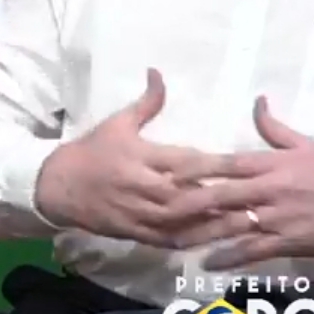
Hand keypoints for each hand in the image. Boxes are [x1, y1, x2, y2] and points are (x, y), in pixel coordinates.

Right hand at [34, 69, 231, 247]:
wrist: (56, 187)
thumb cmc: (91, 151)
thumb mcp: (117, 123)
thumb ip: (146, 102)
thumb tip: (158, 72)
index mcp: (139, 157)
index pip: (184, 162)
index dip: (216, 165)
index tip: (245, 163)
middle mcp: (142, 188)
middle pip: (189, 196)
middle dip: (222, 198)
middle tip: (257, 198)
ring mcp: (139, 214)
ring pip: (184, 223)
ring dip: (215, 223)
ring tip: (249, 221)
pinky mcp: (136, 233)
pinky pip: (170, 241)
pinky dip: (195, 241)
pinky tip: (220, 241)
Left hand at [163, 96, 313, 268]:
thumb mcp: (308, 145)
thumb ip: (275, 128)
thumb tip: (256, 100)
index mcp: (275, 164)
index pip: (229, 162)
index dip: (197, 166)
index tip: (168, 169)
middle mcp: (272, 190)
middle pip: (224, 193)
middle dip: (190, 199)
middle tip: (160, 204)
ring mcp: (279, 219)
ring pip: (233, 225)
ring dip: (202, 231)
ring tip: (172, 235)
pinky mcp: (287, 243)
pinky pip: (253, 251)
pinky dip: (230, 257)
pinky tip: (207, 262)